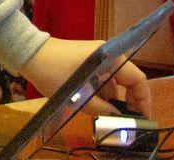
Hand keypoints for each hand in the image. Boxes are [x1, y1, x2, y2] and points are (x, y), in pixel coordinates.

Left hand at [20, 37, 151, 117]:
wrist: (29, 54)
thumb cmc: (54, 72)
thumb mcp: (78, 95)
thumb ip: (101, 108)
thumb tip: (116, 117)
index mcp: (111, 58)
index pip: (138, 79)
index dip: (143, 100)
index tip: (142, 118)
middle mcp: (108, 55)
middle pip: (129, 80)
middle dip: (130, 100)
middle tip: (127, 119)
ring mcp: (97, 57)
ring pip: (115, 80)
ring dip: (115, 98)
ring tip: (110, 116)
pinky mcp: (87, 61)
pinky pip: (103, 77)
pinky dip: (103, 91)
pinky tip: (97, 105)